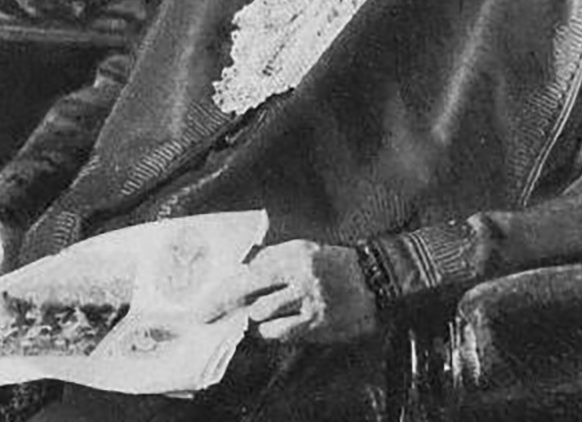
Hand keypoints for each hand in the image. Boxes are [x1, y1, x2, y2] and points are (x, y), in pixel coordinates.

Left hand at [198, 240, 378, 343]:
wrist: (377, 278)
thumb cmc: (334, 263)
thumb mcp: (304, 249)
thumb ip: (272, 256)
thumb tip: (238, 267)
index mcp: (293, 253)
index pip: (249, 269)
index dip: (223, 286)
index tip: (204, 300)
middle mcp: (299, 274)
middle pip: (249, 290)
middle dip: (223, 305)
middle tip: (204, 316)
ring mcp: (308, 300)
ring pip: (263, 314)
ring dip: (252, 320)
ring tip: (251, 319)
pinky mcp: (318, 323)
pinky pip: (283, 333)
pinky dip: (271, 333)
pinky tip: (270, 330)